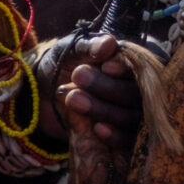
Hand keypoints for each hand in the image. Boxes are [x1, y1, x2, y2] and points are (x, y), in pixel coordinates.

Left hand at [40, 33, 142, 148]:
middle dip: (109, 88)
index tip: (105, 67)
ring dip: (105, 110)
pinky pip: (129, 140)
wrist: (42, 95)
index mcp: (131, 63)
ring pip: (132, 118)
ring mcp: (132, 115)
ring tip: (73, 98)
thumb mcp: (70, 50)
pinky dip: (115, 136)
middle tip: (78, 77)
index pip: (141, 67)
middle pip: (137, 94)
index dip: (125, 68)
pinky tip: (97, 128)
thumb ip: (89, 47)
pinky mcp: (123, 137)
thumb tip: (109, 43)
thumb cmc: (62, 65)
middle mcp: (138, 90)